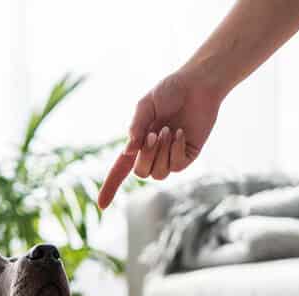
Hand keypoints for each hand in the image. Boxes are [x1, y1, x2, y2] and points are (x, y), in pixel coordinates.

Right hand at [97, 69, 223, 208]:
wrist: (197, 86)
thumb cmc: (169, 92)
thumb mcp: (146, 106)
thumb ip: (136, 128)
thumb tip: (128, 152)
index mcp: (138, 142)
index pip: (120, 170)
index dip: (110, 187)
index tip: (101, 206)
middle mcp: (152, 153)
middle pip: (140, 173)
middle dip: (145, 156)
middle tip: (153, 134)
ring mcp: (170, 156)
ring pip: (159, 174)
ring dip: (161, 152)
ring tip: (168, 130)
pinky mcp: (187, 156)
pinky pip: (177, 166)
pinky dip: (176, 149)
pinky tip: (180, 133)